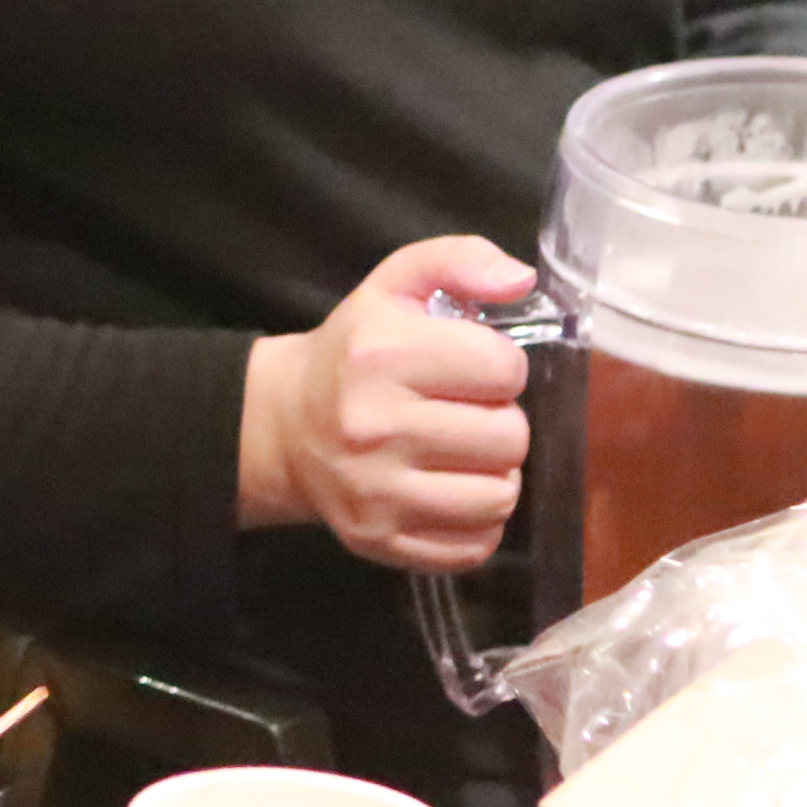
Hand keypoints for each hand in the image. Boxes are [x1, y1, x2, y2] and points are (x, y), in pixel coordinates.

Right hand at [239, 236, 535, 573]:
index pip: (503, 368)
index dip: (499, 365)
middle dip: (499, 421)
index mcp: (381, 355)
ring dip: (494, 474)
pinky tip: (451, 492)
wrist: (284, 425)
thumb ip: (457, 259)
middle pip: (509, 437)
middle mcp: (375, 426)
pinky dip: (477, 522)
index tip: (471, 367)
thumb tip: (521, 279)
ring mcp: (376, 492)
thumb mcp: (393, 287)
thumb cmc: (353, 352)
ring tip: (464, 454)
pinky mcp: (380, 541)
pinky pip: (476, 547)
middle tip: (467, 413)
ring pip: (500, 496)